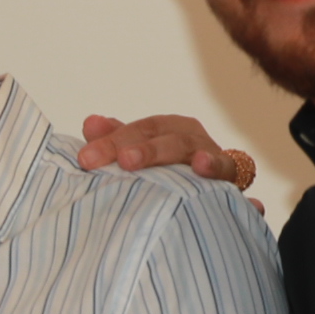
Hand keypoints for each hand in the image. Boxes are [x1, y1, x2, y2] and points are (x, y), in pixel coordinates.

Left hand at [77, 112, 255, 191]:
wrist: (204, 190)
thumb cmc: (163, 168)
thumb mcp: (136, 152)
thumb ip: (114, 140)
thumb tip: (89, 123)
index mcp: (165, 128)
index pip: (137, 131)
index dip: (111, 142)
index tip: (85, 159)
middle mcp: (189, 136)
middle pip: (165, 139)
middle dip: (144, 150)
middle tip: (123, 161)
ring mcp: (211, 155)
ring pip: (197, 152)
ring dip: (188, 157)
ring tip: (187, 163)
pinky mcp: (229, 177)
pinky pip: (228, 169)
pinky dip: (217, 167)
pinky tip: (204, 167)